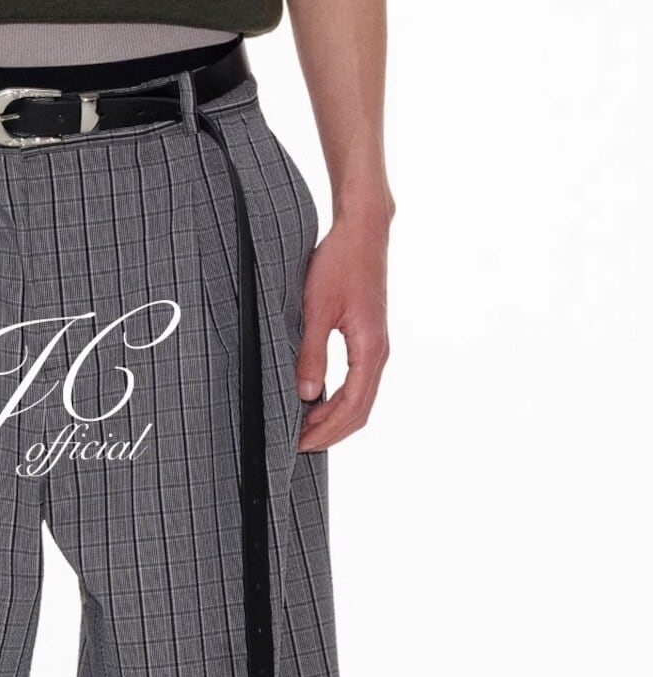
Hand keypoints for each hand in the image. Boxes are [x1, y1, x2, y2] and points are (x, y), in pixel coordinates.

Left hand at [295, 213, 389, 451]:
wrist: (362, 231)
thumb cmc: (341, 262)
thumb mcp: (317, 309)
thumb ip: (311, 354)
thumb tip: (306, 395)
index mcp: (370, 348)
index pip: (351, 407)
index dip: (325, 431)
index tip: (299, 444)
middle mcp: (378, 352)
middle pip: (359, 411)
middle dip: (330, 433)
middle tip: (298, 445)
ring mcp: (376, 347)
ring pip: (360, 400)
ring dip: (334, 419)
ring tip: (304, 429)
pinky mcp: (369, 339)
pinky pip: (358, 383)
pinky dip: (339, 401)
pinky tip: (316, 402)